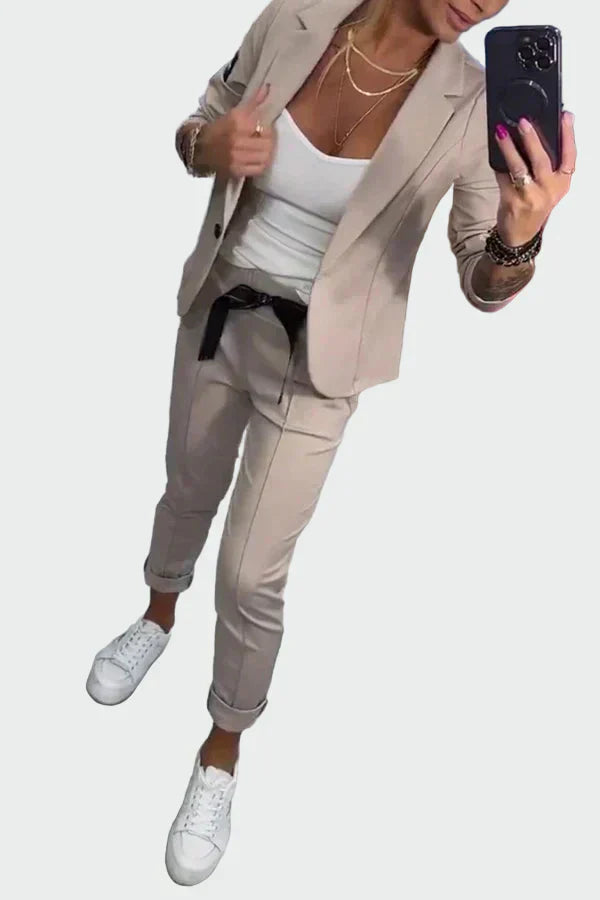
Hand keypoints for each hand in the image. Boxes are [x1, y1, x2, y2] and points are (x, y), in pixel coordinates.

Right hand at [200, 83, 275, 178]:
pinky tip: (258, 159)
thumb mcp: (235, 112)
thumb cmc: (220, 129)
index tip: (265, 127)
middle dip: (269, 140)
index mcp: (237, 122)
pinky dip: (262, 163)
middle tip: (266, 139)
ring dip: (267, 152)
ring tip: (263, 149)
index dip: (269, 127)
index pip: (264, 124)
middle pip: (267, 142)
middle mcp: (237, 140)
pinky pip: (259, 168)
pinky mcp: (237, 170)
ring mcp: (236, 157)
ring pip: (265, 156)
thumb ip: (254, 102)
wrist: (201, 148)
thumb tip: (268, 87)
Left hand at [493, 110, 576, 245]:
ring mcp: (529, 197)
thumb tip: (534, 135)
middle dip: (532, 138)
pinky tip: (494, 153)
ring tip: (501, 133)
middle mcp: (548, 191)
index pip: (570, 156)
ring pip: (519, 167)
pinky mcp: (512, 201)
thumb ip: (548, 166)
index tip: (565, 116)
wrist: (520, 235)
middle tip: (524, 122)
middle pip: (542, 160)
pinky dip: (497, 164)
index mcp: (562, 184)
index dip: (569, 135)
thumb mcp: (549, 188)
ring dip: (509, 148)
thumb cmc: (534, 207)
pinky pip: (503, 177)